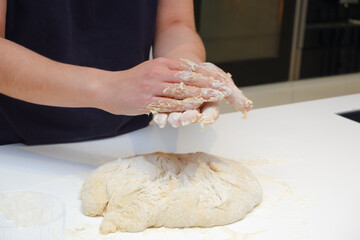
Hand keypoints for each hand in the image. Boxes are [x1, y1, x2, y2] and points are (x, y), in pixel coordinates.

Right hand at [97, 57, 225, 114]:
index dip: (206, 74)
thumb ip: (168, 72)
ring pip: (181, 90)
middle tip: (223, 88)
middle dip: (208, 84)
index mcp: (161, 64)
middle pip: (188, 78)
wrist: (107, 88)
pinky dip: (184, 105)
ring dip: (200, 94)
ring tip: (215, 97)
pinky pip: (169, 103)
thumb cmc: (130, 81)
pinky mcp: (147, 100)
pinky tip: (195, 107)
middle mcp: (158, 73)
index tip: (219, 78)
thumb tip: (187, 77)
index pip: (188, 68)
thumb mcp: (150, 70)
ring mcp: (152, 86)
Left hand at [153, 59, 251, 127]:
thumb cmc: (203, 74)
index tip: (207, 119)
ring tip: (172, 120)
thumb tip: (248, 107)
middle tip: (185, 119)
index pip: (211, 113)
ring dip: (174, 120)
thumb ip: (233, 94)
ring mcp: (180, 109)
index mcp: (208, 104)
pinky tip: (159, 118)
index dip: (209, 116)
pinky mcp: (166, 107)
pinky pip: (164, 114)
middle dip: (189, 118)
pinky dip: (161, 117)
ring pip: (178, 117)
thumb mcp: (220, 79)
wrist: (183, 67)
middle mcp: (194, 109)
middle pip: (193, 116)